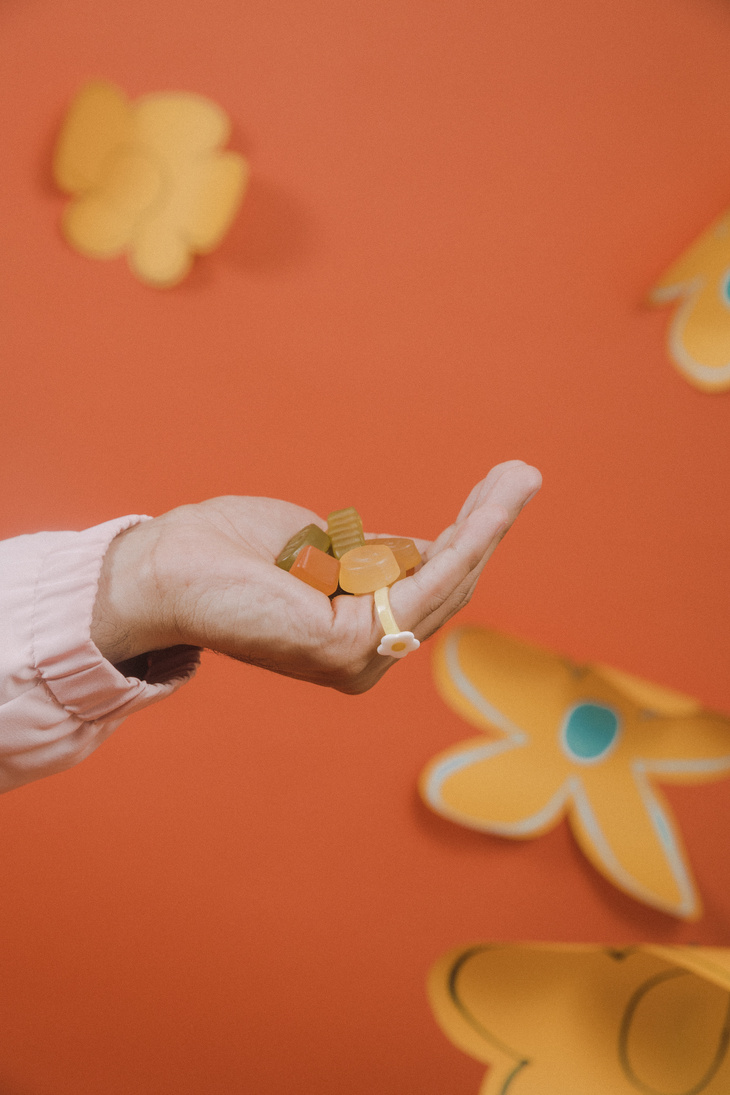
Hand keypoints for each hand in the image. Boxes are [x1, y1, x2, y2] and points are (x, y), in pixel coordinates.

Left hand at [91, 460, 540, 692]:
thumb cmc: (229, 552)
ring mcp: (358, 659)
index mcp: (354, 638)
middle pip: (445, 588)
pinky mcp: (348, 646)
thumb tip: (428, 549)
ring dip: (488, 528)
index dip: (466, 540)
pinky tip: (489, 508)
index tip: (496, 491)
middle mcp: (362, 658)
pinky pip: (422, 584)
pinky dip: (463, 542)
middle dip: (486, 529)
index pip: (425, 590)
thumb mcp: (322, 547)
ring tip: (520, 477)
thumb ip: (376, 557)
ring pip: (444, 584)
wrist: (163, 565)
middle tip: (523, 475)